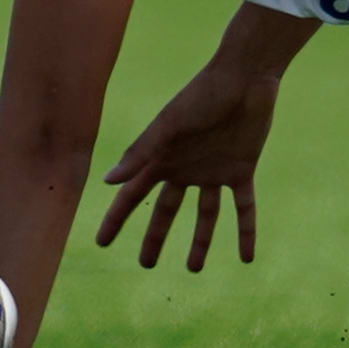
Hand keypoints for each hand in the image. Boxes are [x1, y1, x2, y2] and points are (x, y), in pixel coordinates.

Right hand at [94, 62, 280, 270]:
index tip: (101, 243)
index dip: (116, 219)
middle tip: (146, 264)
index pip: (132, 195)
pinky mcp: (241, 170)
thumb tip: (109, 181)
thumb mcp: (169, 125)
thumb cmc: (202, 95)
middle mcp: (185, 168)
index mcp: (162, 158)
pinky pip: (243, 208)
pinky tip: (247, 258)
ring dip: (200, 242)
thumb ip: (142, 152)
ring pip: (205, 215)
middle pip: (166, 211)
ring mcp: (213, 171)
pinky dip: (245, 231)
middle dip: (155, 237)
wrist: (244, 77)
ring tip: (194, 270)